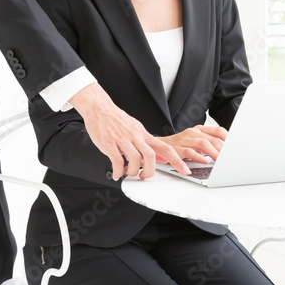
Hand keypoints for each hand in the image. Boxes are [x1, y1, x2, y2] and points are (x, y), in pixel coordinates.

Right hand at [68, 83, 187, 179]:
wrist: (100, 108)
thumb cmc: (117, 120)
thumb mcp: (138, 129)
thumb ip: (149, 143)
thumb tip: (163, 157)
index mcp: (144, 134)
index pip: (166, 147)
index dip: (177, 160)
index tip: (185, 171)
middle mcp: (136, 137)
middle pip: (150, 156)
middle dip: (149, 171)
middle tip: (144, 176)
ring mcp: (122, 140)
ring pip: (135, 159)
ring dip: (132, 171)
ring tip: (128, 173)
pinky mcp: (109, 143)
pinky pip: (116, 161)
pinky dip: (118, 172)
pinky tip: (116, 174)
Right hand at [158, 125, 228, 164]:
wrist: (158, 145)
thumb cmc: (179, 145)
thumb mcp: (195, 142)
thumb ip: (207, 145)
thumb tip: (223, 153)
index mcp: (199, 130)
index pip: (218, 130)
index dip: (228, 138)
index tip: (235, 147)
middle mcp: (193, 132)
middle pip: (212, 139)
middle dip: (222, 150)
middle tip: (229, 159)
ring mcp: (185, 139)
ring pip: (203, 144)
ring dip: (213, 154)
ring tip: (220, 162)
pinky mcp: (177, 148)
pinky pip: (189, 151)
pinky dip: (198, 157)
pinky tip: (204, 161)